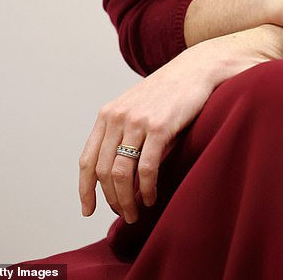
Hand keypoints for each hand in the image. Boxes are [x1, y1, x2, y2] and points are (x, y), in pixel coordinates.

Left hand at [79, 25, 282, 223]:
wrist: (198, 68)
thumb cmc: (170, 92)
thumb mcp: (138, 108)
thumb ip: (124, 134)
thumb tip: (117, 178)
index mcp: (108, 114)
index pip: (87, 159)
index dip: (85, 189)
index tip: (89, 210)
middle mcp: (118, 116)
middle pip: (103, 171)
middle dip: (112, 199)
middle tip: (124, 215)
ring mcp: (138, 121)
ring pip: (121, 174)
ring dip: (126, 200)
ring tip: (136, 213)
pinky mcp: (159, 126)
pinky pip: (146, 168)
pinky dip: (146, 189)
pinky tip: (152, 197)